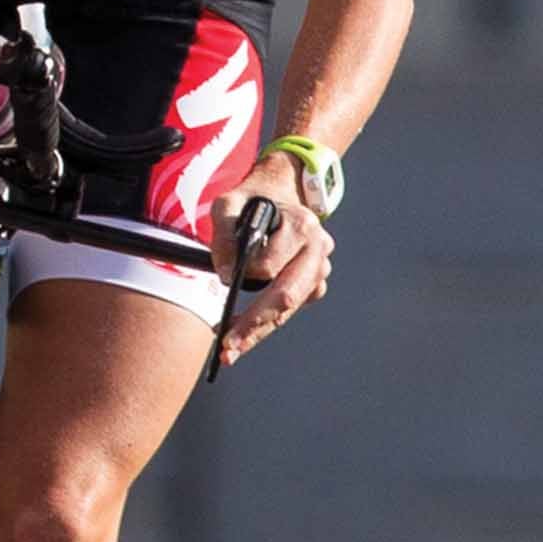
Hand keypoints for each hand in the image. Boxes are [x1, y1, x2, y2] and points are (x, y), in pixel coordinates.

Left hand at [207, 148, 333, 367]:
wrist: (281, 193)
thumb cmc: (253, 200)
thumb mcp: (228, 203)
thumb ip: (224, 234)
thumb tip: (227, 274)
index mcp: (301, 226)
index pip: (270, 266)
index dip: (244, 277)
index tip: (223, 281)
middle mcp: (318, 249)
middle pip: (286, 296)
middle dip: (255, 325)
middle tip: (227, 348)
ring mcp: (320, 269)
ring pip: (289, 309)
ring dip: (260, 331)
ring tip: (231, 349)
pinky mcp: (315, 284)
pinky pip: (290, 310)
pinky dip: (268, 322)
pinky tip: (248, 330)